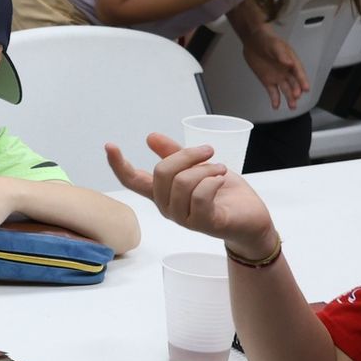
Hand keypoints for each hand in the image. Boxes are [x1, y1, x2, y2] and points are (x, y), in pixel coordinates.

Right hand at [105, 133, 276, 258]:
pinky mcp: (203, 223)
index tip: (109, 145)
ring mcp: (184, 218)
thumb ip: (175, 154)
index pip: (132, 180)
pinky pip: (200, 196)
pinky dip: (214, 180)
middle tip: (208, 151)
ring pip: (182, 182)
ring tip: (220, 170)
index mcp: (163, 193)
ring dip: (206, 169)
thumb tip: (151, 137)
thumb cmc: (225, 195)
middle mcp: (168, 207)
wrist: (251, 219)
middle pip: (162, 172)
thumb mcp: (199, 167)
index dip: (118, 163)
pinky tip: (222, 179)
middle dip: (187, 155)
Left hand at [241, 25, 309, 109]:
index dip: (302, 81)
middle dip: (296, 91)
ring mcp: (278, 77)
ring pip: (286, 90)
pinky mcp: (268, 81)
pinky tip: (276, 106)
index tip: (305, 88)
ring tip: (292, 106)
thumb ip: (281, 54)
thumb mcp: (275, 45)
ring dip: (289, 98)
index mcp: (291, 62)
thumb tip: (288, 62)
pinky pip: (273, 92)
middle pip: (294, 83)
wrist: (253, 41)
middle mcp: (286, 71)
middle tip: (296, 97)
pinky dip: (275, 99)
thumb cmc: (267, 40)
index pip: (299, 73)